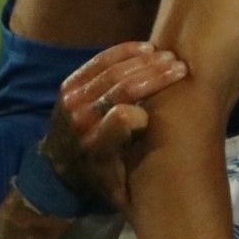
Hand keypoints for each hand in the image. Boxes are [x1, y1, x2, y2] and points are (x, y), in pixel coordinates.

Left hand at [41, 42, 187, 217]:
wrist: (58, 167)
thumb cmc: (99, 178)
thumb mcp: (118, 190)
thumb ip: (136, 179)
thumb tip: (153, 148)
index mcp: (95, 149)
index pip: (120, 120)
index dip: (146, 107)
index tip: (170, 101)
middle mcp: (81, 121)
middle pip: (122, 89)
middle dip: (155, 75)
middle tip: (181, 68)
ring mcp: (72, 99)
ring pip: (114, 72)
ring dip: (145, 62)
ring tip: (170, 58)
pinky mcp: (70, 84)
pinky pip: (100, 61)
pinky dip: (124, 52)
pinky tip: (146, 49)